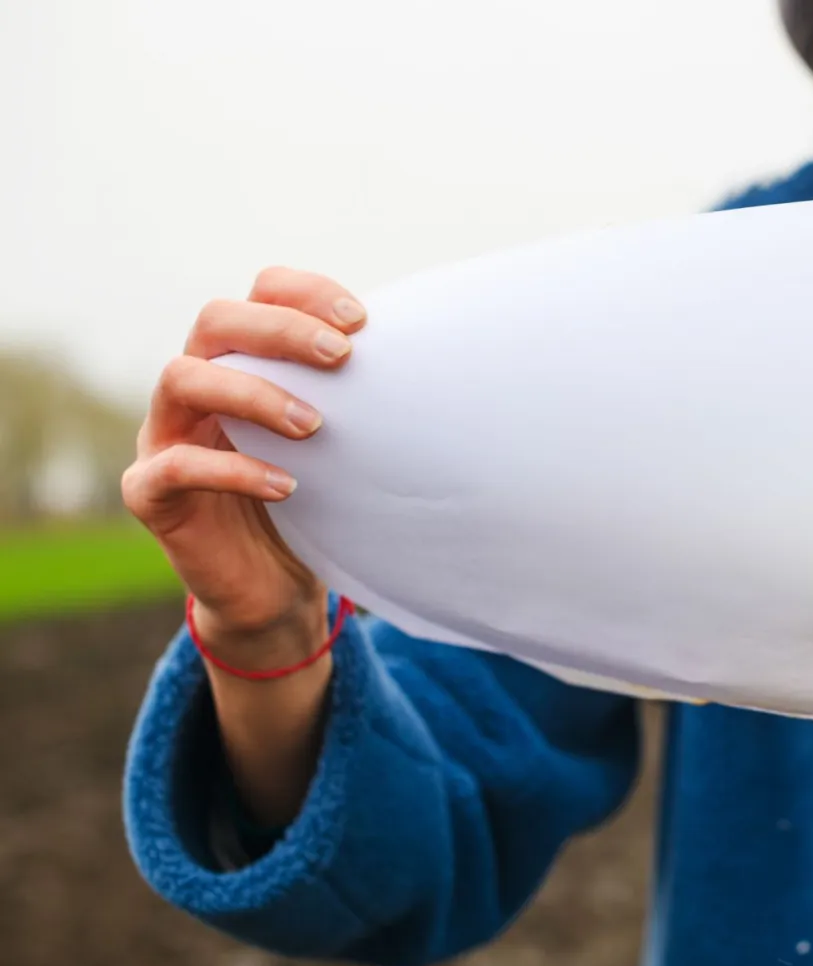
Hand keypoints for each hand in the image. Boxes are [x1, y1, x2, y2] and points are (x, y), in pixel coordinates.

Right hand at [123, 266, 366, 657]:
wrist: (274, 588)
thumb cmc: (314, 504)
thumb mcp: (340, 444)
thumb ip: (355, 399)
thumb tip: (426, 362)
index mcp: (239, 362)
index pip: (257, 295)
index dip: (303, 293)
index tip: (360, 320)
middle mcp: (194, 388)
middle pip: (214, 320)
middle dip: (280, 329)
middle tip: (341, 356)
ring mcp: (163, 436)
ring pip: (181, 379)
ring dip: (254, 393)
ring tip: (314, 426)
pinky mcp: (150, 494)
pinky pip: (173, 468)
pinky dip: (232, 471)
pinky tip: (286, 486)